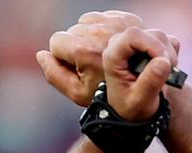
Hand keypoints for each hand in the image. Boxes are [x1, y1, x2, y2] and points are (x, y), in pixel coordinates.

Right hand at [37, 11, 177, 106]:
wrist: (150, 91)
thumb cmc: (110, 96)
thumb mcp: (78, 94)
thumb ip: (55, 74)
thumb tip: (41, 54)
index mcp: (86, 51)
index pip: (57, 42)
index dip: (64, 57)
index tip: (78, 68)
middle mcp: (100, 33)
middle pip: (72, 30)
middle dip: (78, 45)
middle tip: (94, 64)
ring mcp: (115, 23)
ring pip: (87, 21)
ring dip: (91, 35)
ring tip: (103, 55)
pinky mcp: (128, 18)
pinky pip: (104, 17)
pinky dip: (105, 29)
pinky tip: (114, 46)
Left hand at [101, 26, 179, 120]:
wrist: (134, 109)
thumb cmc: (131, 107)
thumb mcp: (139, 101)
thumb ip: (150, 82)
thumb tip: (164, 61)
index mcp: (113, 55)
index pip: (133, 35)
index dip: (153, 46)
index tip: (165, 63)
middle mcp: (122, 44)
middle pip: (151, 35)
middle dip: (165, 54)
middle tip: (167, 75)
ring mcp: (136, 43)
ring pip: (161, 37)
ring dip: (170, 56)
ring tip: (165, 76)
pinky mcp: (148, 45)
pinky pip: (167, 41)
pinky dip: (172, 54)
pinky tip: (165, 68)